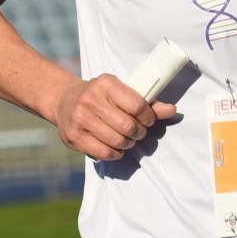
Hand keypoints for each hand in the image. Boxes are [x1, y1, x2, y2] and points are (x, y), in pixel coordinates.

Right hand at [48, 74, 175, 160]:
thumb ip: (146, 102)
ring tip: (127, 139)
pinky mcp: (74, 136)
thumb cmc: (100, 96)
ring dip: (128, 144)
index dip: (148, 117)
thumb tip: (172, 110)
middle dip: (139, 132)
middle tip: (137, 132)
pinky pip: (104, 153)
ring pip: (117, 141)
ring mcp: (80, 119)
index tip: (148, 120)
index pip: (137, 104)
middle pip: (128, 126)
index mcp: (106, 84)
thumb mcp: (120, 91)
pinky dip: (115, 153)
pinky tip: (115, 147)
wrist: (64, 100)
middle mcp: (91, 100)